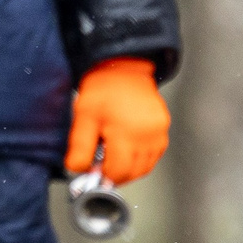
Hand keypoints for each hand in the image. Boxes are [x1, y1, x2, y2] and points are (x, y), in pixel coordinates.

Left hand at [64, 58, 169, 185]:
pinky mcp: (164, 130)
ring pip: (145, 168)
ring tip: (114, 153)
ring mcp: (159, 133)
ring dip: (128, 169)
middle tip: (102, 162)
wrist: (124, 68)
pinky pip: (153, 156)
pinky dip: (140, 159)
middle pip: (133, 173)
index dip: (103, 175)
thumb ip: (80, 148)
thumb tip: (78, 170)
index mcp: (126, 132)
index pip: (118, 172)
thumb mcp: (83, 117)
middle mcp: (147, 135)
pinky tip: (127, 147)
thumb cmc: (104, 88)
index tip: (94, 169)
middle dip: (115, 174)